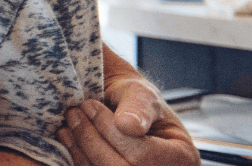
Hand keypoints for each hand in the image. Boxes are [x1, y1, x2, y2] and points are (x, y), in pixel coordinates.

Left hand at [59, 97, 199, 165]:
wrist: (124, 109)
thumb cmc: (137, 100)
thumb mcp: (142, 94)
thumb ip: (138, 106)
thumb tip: (128, 125)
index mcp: (182, 158)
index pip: (141, 155)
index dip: (110, 130)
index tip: (89, 105)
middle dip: (91, 140)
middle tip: (73, 113)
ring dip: (80, 148)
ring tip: (70, 122)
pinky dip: (78, 157)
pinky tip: (69, 137)